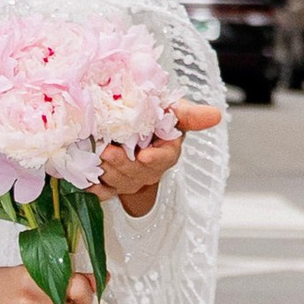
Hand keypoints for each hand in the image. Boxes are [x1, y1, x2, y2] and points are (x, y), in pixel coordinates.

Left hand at [98, 100, 221, 217]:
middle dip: (123, 163)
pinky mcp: (113, 185)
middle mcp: (150, 169)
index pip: (166, 158)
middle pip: (139, 172)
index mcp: (167, 152)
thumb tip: (216, 115)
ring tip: (95, 156)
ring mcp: (131, 179)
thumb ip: (191, 114)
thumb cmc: (155, 117)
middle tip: (108, 152)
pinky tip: (86, 183)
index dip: (156, 158)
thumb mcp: (174, 111)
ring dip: (107, 171)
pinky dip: (95, 189)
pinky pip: (104, 192)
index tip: (145, 154)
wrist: (132, 127)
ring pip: (120, 181)